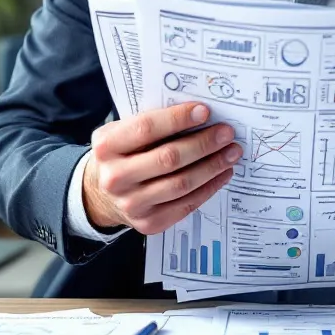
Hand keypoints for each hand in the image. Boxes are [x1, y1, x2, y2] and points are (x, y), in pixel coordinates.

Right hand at [82, 102, 240, 234]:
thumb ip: (153, 122)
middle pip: (168, 158)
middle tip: (226, 133)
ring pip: (181, 184)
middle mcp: (115, 178)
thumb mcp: (123, 132)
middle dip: (203, 144)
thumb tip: (199, 113)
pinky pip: (186, 204)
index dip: (178, 119)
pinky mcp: (149, 223)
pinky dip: (209, 188)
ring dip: (212, 166)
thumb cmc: (122, 154)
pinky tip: (222, 174)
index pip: (146, 128)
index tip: (205, 111)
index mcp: (107, 146)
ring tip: (231, 153)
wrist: (103, 194)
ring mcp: (131, 204)